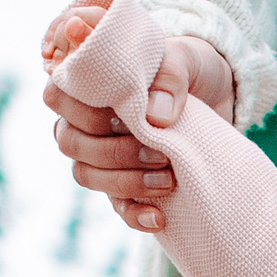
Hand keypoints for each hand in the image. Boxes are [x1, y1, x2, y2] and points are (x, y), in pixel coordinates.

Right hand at [42, 23, 236, 232]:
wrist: (219, 97)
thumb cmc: (190, 69)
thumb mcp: (185, 58)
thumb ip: (169, 74)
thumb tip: (154, 114)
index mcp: (87, 84)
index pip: (58, 97)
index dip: (86, 113)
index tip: (127, 116)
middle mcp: (84, 121)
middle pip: (71, 143)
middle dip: (114, 151)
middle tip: (159, 152)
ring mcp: (100, 156)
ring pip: (88, 176)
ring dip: (126, 182)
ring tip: (168, 178)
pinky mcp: (125, 184)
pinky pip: (117, 207)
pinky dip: (135, 215)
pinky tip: (159, 217)